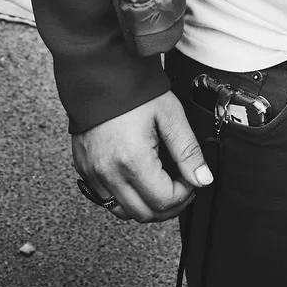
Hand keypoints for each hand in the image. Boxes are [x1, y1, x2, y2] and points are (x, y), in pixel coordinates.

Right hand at [72, 92, 212, 222]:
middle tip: (180, 185)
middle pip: (144, 213)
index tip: (190, 178)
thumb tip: (203, 179)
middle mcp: (108, 173)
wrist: (101, 73)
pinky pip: (105, 199)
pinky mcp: (84, 170)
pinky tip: (136, 179)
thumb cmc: (134, 90)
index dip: (185, 194)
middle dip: (168, 205)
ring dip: (145, 205)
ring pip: (123, 212)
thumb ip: (188, 150)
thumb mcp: (170, 115)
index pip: (164, 200)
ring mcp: (93, 173)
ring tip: (159, 184)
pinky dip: (123, 197)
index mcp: (132, 159)